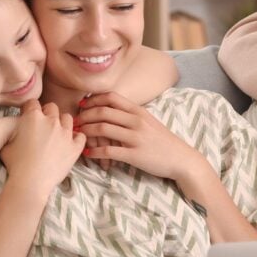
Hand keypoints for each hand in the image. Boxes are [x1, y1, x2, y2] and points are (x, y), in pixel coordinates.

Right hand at [0, 100, 85, 198]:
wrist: (31, 181)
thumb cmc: (15, 164)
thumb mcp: (6, 142)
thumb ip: (13, 130)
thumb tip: (16, 128)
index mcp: (33, 117)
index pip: (32, 103)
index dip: (30, 109)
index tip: (29, 115)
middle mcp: (51, 121)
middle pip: (52, 108)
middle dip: (47, 113)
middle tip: (43, 125)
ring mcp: (66, 134)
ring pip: (68, 118)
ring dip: (62, 123)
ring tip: (57, 132)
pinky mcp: (75, 147)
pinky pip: (81, 136)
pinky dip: (77, 138)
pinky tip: (70, 142)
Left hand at [75, 92, 206, 181]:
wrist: (181, 159)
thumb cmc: (163, 141)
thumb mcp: (149, 122)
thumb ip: (131, 115)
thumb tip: (111, 111)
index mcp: (139, 111)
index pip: (111, 97)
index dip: (93, 99)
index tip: (83, 106)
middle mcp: (137, 121)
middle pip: (103, 111)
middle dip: (84, 116)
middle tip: (75, 122)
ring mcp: (136, 137)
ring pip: (103, 128)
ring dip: (86, 132)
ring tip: (77, 136)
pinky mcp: (135, 154)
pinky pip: (109, 151)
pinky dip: (95, 152)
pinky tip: (88, 154)